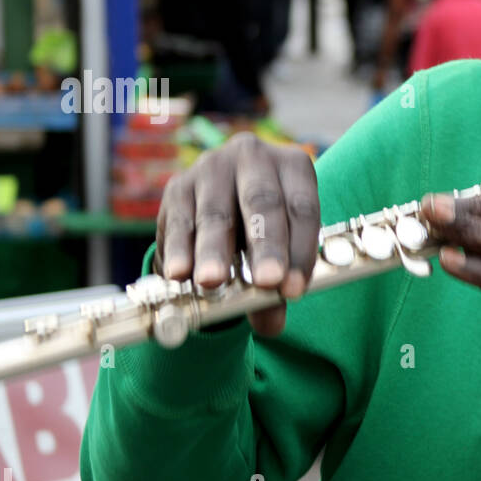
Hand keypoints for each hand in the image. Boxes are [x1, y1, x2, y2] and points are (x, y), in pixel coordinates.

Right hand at [155, 132, 319, 335]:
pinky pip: (178, 222)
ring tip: (213, 283)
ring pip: (216, 214)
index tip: (293, 290)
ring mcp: (212, 167)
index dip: (300, 251)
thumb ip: (278, 285)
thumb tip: (271, 323)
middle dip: (265, 246)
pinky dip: (178, 251)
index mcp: (294, 165)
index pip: (302, 209)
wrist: (228, 205)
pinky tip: (179, 275)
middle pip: (262, 203)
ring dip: (214, 252)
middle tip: (266, 283)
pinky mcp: (178, 186)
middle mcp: (253, 156)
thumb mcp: (281, 250)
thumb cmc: (267, 230)